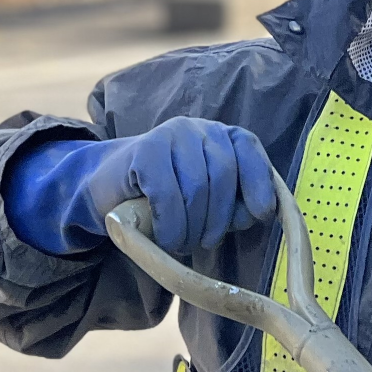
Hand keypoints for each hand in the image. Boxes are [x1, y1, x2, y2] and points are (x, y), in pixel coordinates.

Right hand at [83, 117, 278, 253]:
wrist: (110, 189)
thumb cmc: (166, 200)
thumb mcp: (208, 202)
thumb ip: (234, 204)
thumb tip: (256, 213)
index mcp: (220, 136)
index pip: (248, 148)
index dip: (258, 182)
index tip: (261, 215)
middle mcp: (199, 128)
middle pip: (224, 173)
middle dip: (217, 218)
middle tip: (204, 243)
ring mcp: (170, 134)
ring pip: (197, 187)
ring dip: (192, 227)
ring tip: (181, 242)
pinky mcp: (144, 150)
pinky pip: (168, 194)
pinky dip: (170, 225)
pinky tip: (165, 237)